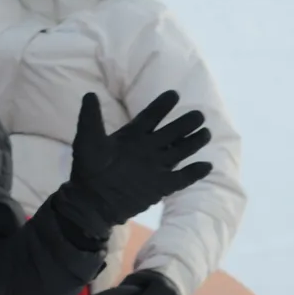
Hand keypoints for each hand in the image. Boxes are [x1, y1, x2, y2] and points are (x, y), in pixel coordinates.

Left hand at [54, 91, 212, 242]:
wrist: (89, 200)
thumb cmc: (87, 168)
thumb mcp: (87, 140)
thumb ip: (90, 117)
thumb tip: (89, 94)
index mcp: (133, 135)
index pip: (152, 116)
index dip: (162, 105)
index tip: (174, 94)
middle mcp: (148, 148)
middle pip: (173, 131)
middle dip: (186, 122)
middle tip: (198, 115)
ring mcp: (156, 166)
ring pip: (181, 150)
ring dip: (194, 142)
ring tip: (205, 133)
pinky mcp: (161, 186)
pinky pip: (182, 178)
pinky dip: (194, 173)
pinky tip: (206, 165)